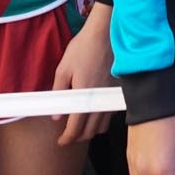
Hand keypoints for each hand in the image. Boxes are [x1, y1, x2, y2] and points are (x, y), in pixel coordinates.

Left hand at [49, 2, 113, 145]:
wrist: (106, 33)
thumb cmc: (83, 48)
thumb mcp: (63, 68)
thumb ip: (59, 92)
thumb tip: (57, 115)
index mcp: (85, 96)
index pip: (76, 128)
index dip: (67, 138)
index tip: (61, 141)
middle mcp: (100, 101)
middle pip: (90, 132)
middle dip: (78, 137)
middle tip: (68, 135)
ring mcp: (111, 97)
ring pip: (102, 126)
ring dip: (90, 131)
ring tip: (80, 127)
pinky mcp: (118, 92)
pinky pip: (110, 115)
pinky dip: (101, 121)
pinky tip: (93, 114)